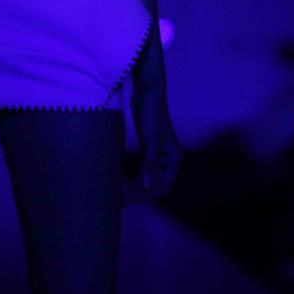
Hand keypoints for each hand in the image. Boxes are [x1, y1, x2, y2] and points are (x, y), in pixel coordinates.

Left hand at [121, 84, 183, 207]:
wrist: (147, 92)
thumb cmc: (152, 115)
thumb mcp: (151, 141)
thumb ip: (150, 165)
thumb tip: (147, 187)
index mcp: (174, 158)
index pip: (164, 186)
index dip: (148, 195)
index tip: (131, 200)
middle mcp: (168, 158)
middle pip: (155, 183)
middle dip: (140, 193)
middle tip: (120, 200)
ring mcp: (157, 153)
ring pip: (147, 176)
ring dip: (135, 186)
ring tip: (119, 194)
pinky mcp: (147, 146)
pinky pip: (141, 167)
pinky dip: (133, 174)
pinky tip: (122, 180)